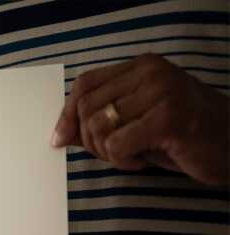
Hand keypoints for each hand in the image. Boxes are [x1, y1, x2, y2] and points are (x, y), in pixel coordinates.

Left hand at [53, 53, 229, 185]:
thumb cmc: (182, 136)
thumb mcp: (135, 123)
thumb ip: (100, 122)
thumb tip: (59, 134)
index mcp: (142, 66)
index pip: (84, 85)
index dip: (66, 114)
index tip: (60, 140)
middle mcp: (151, 72)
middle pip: (87, 108)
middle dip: (90, 141)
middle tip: (114, 154)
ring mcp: (161, 92)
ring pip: (99, 128)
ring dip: (108, 153)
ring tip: (132, 156)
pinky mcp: (168, 117)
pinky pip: (117, 144)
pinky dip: (122, 161)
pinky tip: (143, 162)